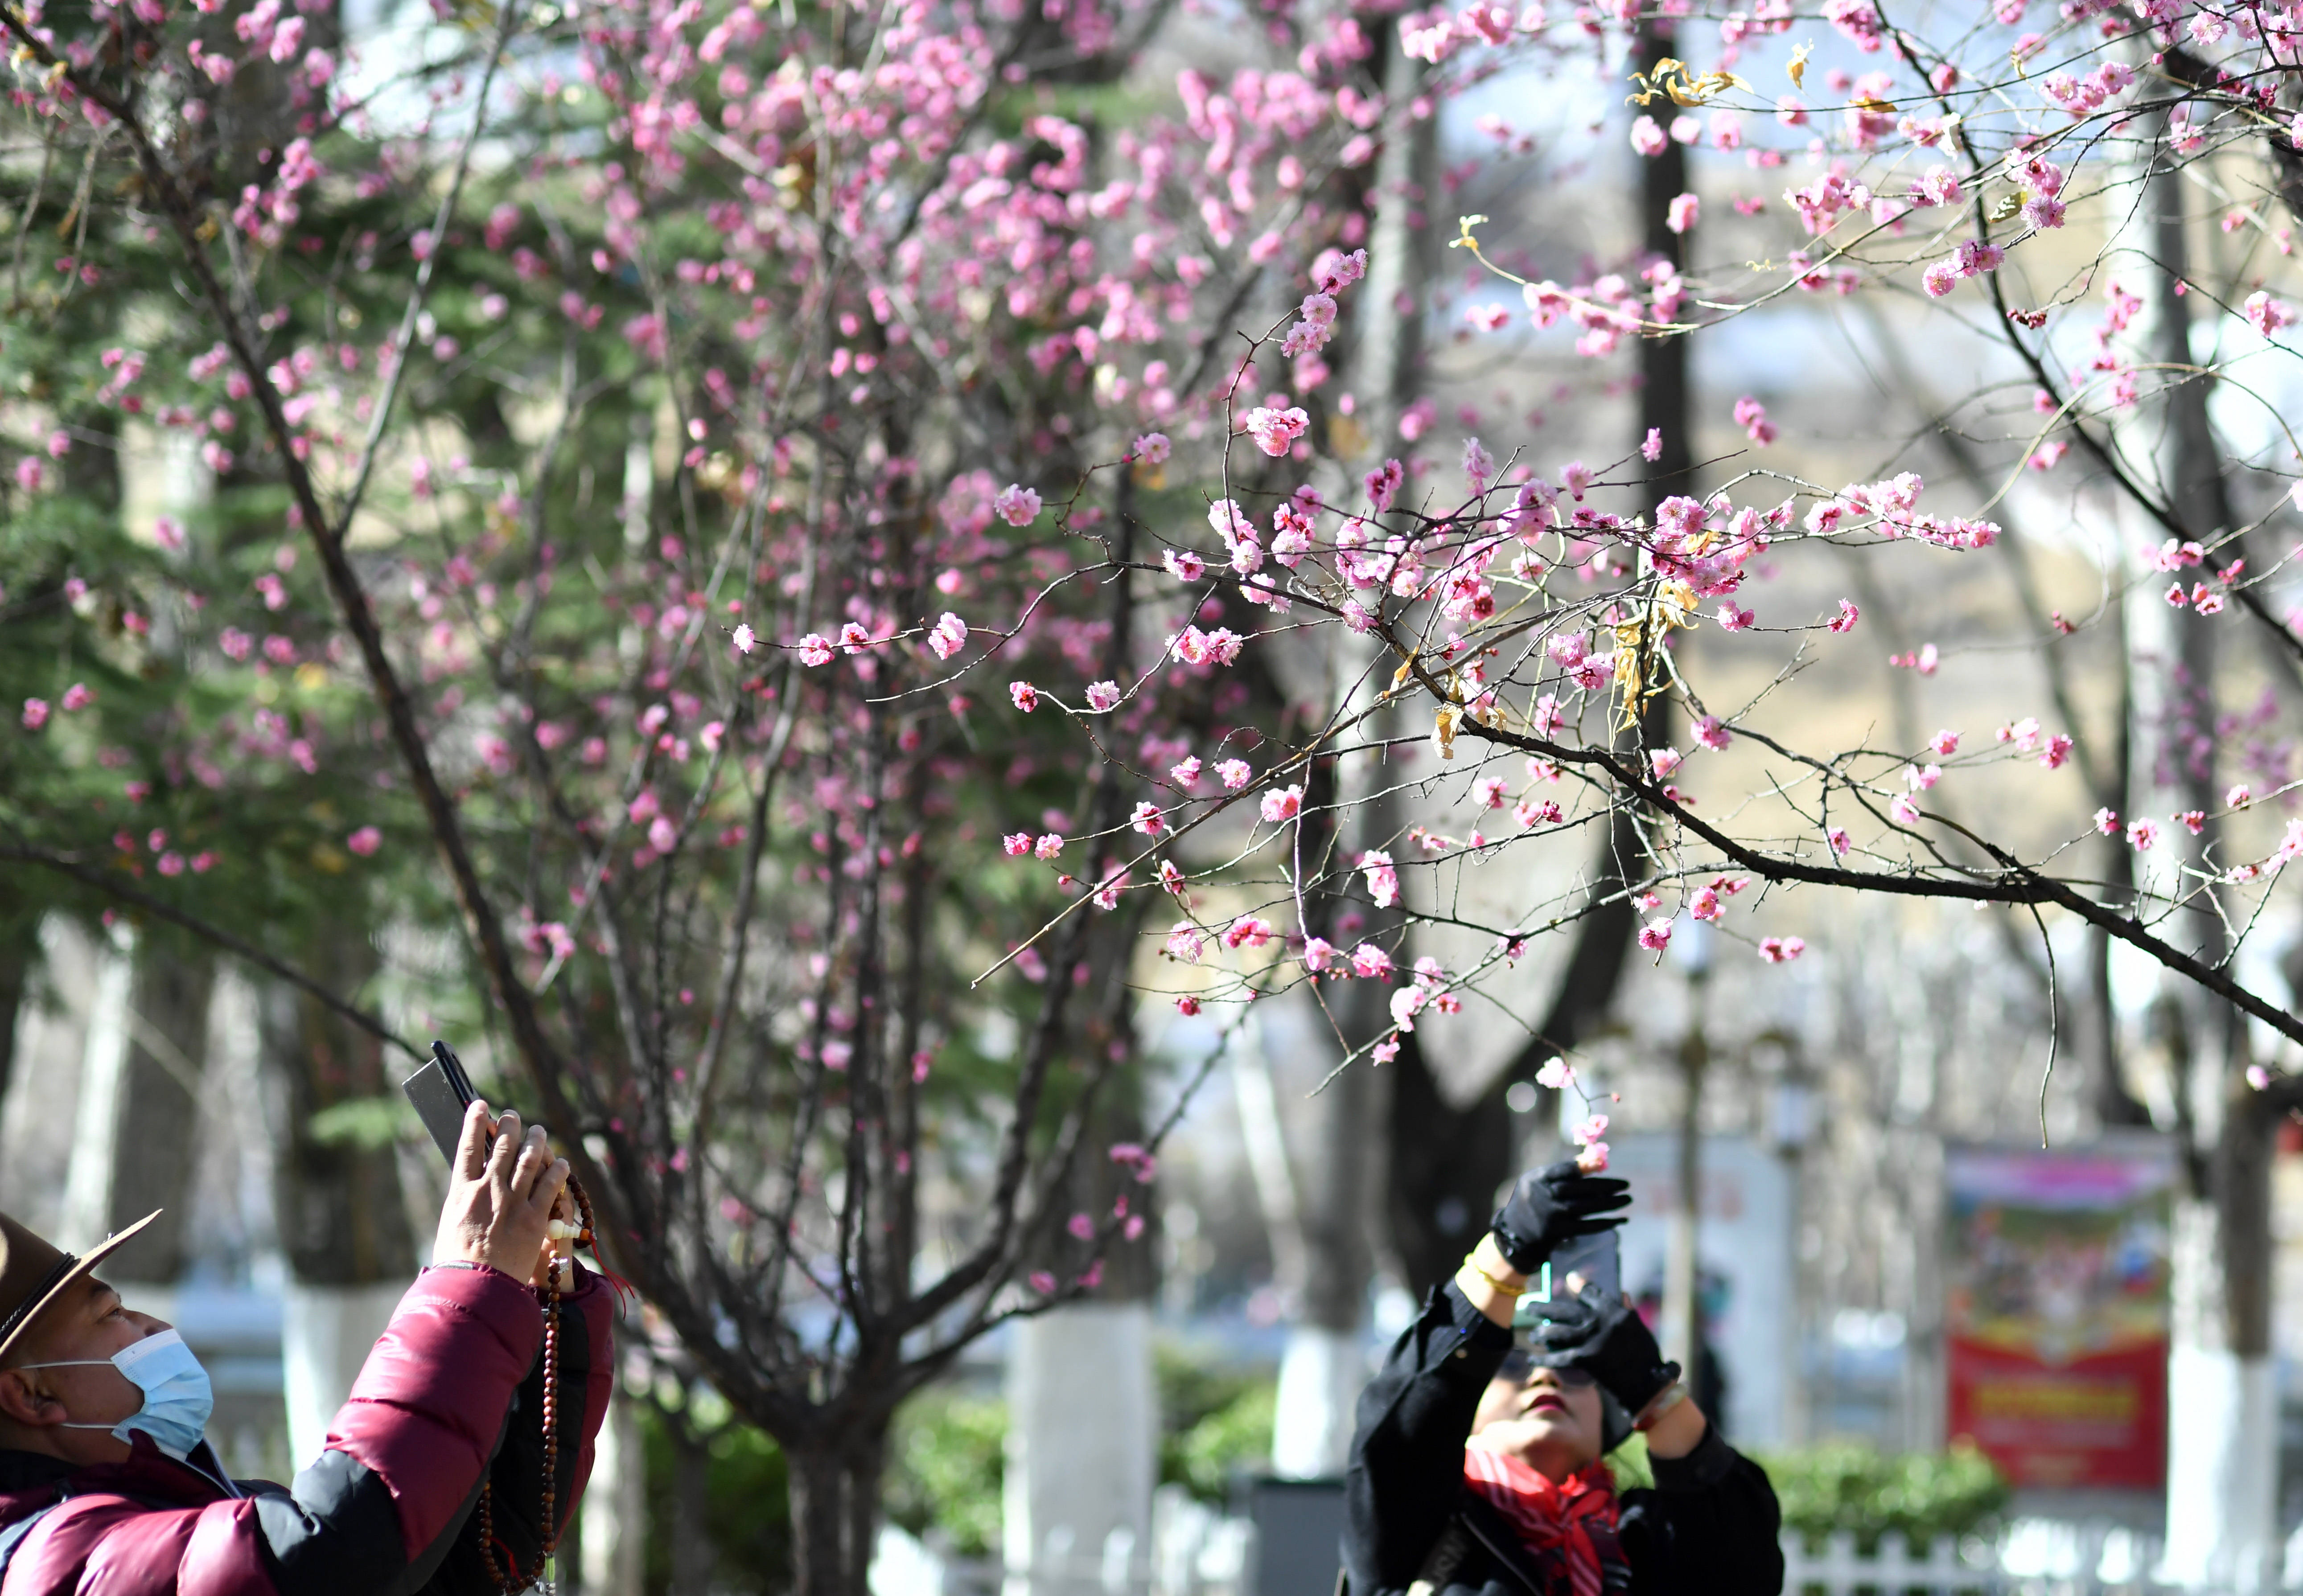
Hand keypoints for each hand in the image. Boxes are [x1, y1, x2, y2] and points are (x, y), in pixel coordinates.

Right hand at [433, 1100, 570, 1279]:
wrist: (475, 1289)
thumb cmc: (456, 1265)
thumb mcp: (450, 1227)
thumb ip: (462, 1204)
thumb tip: (467, 1190)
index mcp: (461, 1193)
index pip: (467, 1147)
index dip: (474, 1122)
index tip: (480, 1105)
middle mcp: (488, 1190)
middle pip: (501, 1147)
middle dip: (509, 1126)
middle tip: (513, 1115)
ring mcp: (513, 1202)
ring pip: (528, 1159)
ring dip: (536, 1141)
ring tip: (539, 1130)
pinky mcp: (535, 1217)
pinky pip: (550, 1185)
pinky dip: (557, 1170)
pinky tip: (561, 1162)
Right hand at [1489, 1159, 1629, 1273]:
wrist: (1516, 1231)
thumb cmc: (1533, 1199)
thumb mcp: (1539, 1181)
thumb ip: (1562, 1172)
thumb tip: (1595, 1162)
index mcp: (1538, 1178)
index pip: (1566, 1169)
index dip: (1586, 1167)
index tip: (1603, 1166)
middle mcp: (1545, 1196)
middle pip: (1582, 1189)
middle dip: (1607, 1185)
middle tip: (1626, 1184)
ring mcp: (1553, 1215)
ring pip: (1588, 1207)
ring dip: (1611, 1203)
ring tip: (1628, 1198)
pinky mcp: (1559, 1232)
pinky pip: (1588, 1226)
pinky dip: (1606, 1223)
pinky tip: (1621, 1219)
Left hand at [1530, 1286, 1679, 1414]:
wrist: (1649, 1383)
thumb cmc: (1646, 1355)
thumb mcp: (1639, 1327)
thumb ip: (1627, 1310)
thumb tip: (1622, 1293)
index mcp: (1614, 1311)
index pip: (1592, 1293)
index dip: (1580, 1284)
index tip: (1570, 1278)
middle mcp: (1599, 1321)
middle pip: (1565, 1311)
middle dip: (1544, 1308)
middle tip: (1529, 1307)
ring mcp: (1591, 1339)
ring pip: (1558, 1332)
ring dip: (1542, 1333)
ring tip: (1532, 1334)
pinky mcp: (1585, 1358)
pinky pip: (1559, 1357)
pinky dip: (1544, 1359)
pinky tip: (1532, 1358)